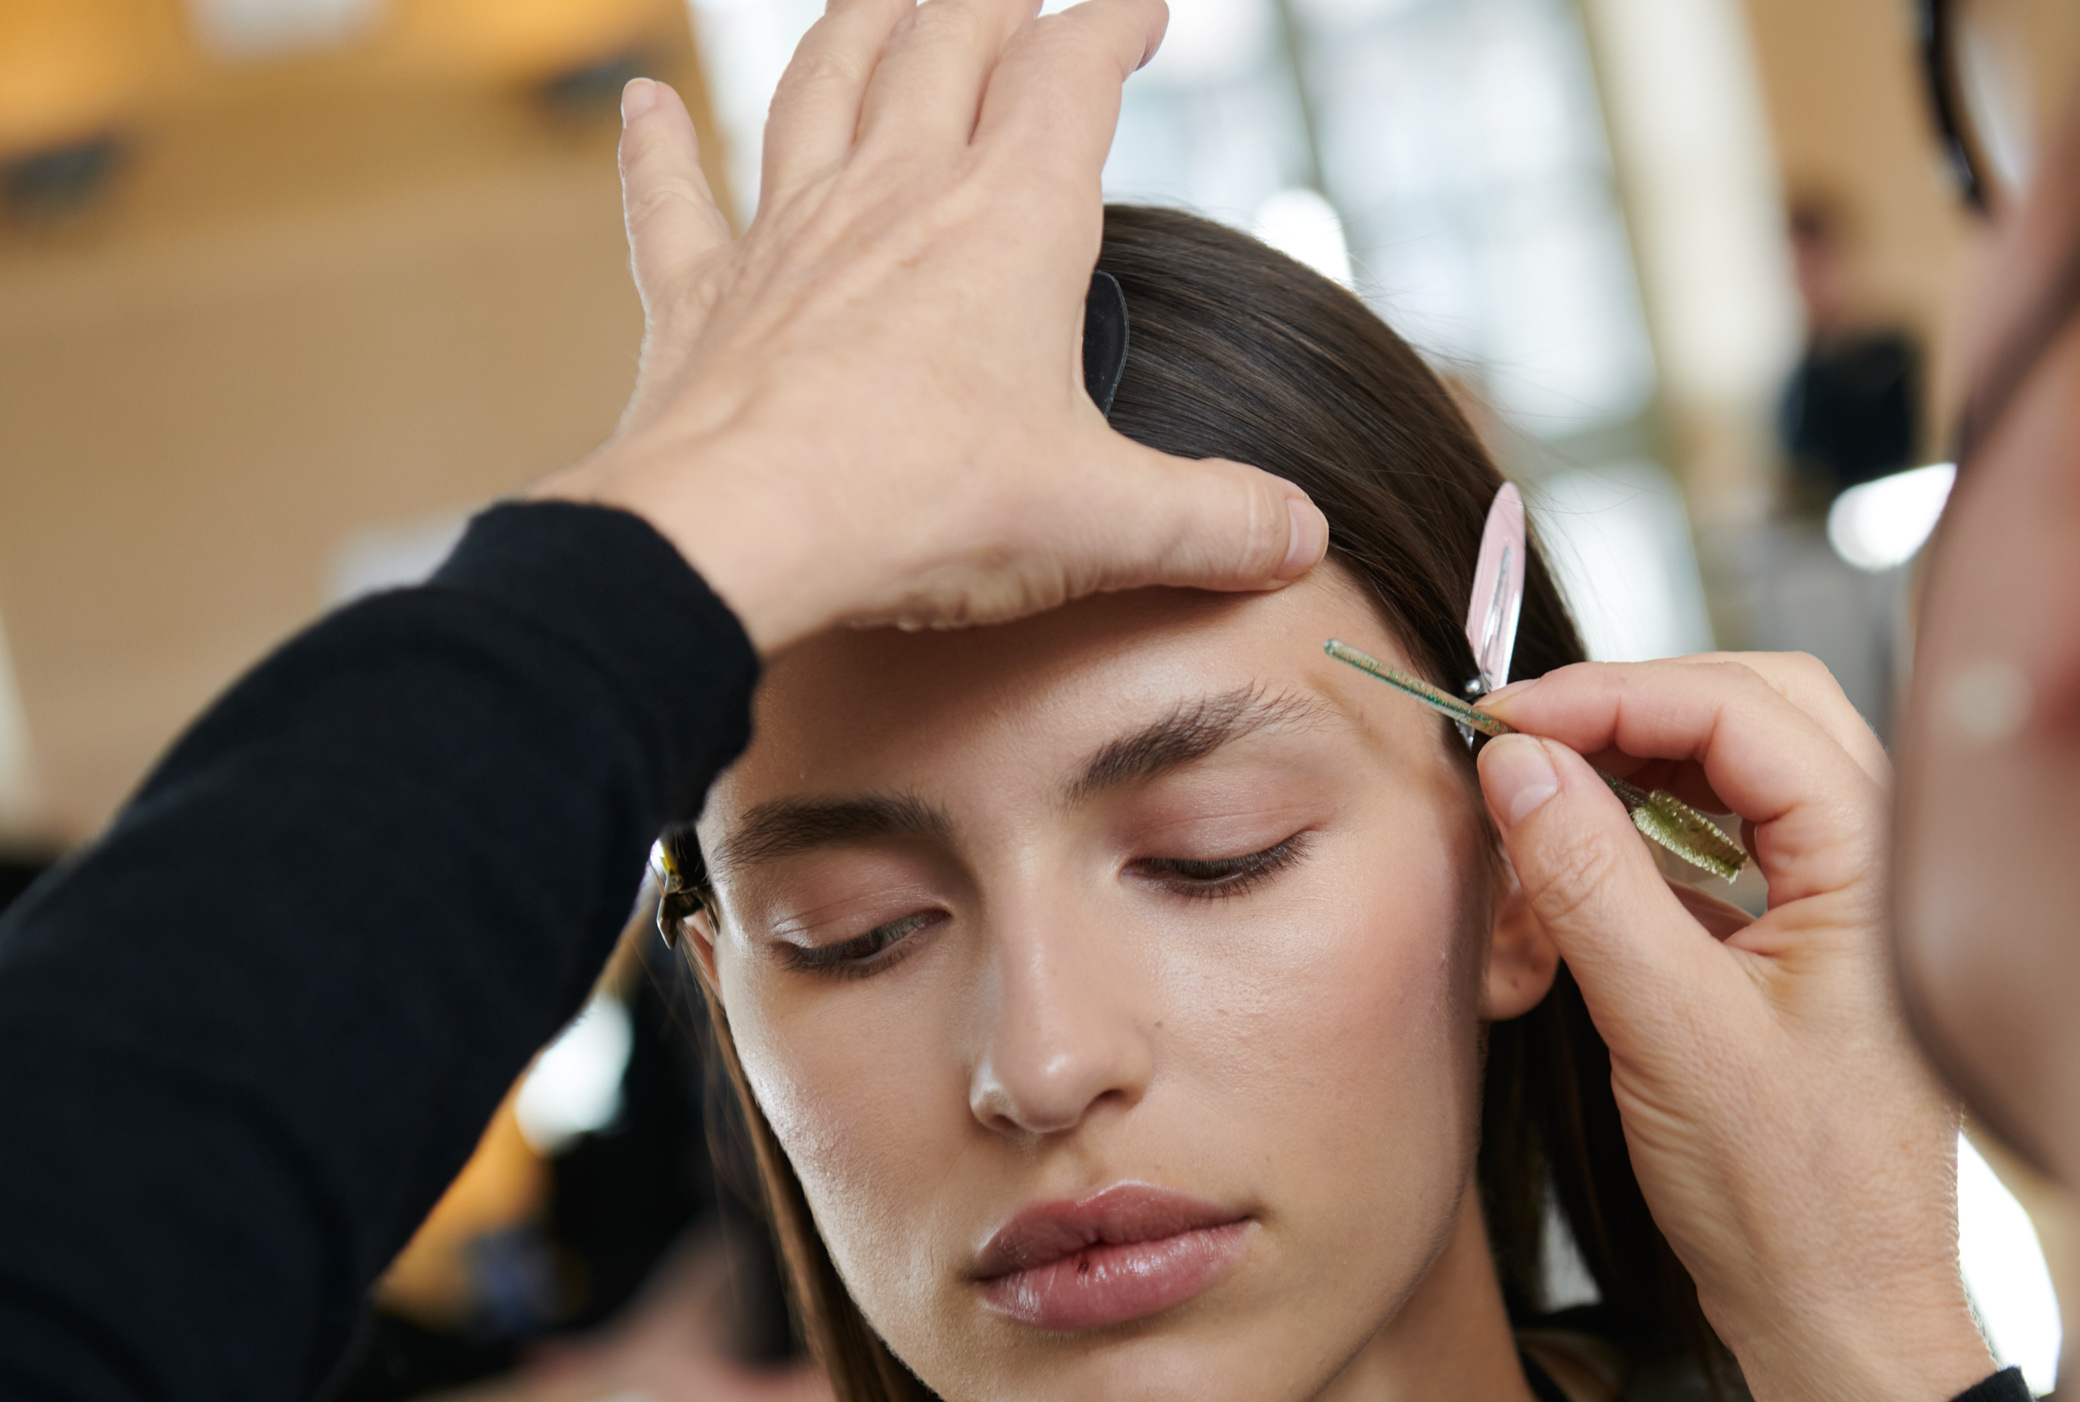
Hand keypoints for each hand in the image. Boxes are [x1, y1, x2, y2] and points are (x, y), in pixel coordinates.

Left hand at [532, 0, 1326, 652]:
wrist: (741, 532)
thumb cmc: (922, 509)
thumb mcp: (1101, 522)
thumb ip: (1212, 522)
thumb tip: (1300, 536)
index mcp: (1010, 223)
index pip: (1071, 75)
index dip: (1113, 24)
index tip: (1142, 9)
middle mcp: (897, 195)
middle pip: (945, 40)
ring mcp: (790, 233)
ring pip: (822, 82)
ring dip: (857, 24)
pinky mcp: (703, 295)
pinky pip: (672, 197)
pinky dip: (657, 147)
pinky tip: (645, 104)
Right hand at [1476, 655, 1995, 1401]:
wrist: (1841, 1319)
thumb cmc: (1794, 1201)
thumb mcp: (1669, 1029)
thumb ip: (1591, 881)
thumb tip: (1519, 764)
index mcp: (1875, 864)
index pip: (1740, 709)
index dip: (1613, 695)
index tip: (1507, 719)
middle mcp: (1874, 860)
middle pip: (1752, 709)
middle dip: (1629, 708)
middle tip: (1521, 738)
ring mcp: (1842, 898)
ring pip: (1736, 769)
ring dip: (1635, 766)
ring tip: (1543, 799)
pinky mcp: (1800, 939)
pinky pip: (1722, 840)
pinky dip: (1644, 833)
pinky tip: (1583, 863)